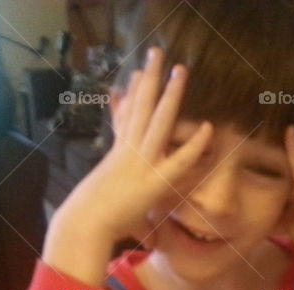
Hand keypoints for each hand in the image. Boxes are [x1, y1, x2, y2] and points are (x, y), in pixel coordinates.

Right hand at [43, 46, 212, 285]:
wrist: (85, 223)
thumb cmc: (95, 220)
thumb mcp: (108, 202)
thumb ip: (123, 200)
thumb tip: (144, 233)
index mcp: (117, 154)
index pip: (125, 118)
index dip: (131, 95)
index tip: (137, 75)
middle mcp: (128, 151)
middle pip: (139, 106)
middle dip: (149, 79)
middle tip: (157, 53)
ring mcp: (141, 161)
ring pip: (158, 120)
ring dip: (170, 93)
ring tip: (180, 69)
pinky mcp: (153, 179)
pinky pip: (179, 160)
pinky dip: (194, 146)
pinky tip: (209, 129)